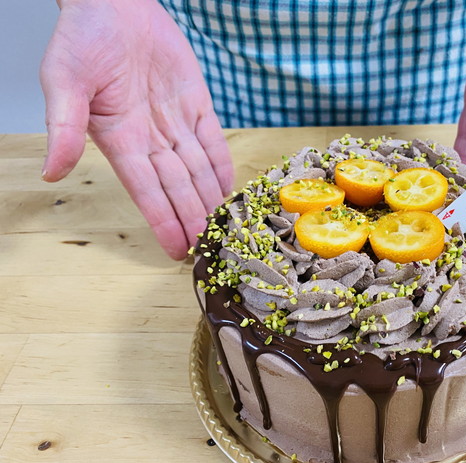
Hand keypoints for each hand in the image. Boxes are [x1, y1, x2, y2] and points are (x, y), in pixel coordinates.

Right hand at [41, 0, 233, 258]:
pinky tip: (231, 190)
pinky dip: (223, 166)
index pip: (146, 192)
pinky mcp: (197, 104)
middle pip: (178, 188)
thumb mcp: (64, 81)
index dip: (164, 221)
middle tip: (211, 250)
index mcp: (120, 141)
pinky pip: (213, 142)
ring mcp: (175, 123)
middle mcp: (150, 139)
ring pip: (198, 171)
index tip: (178, 251)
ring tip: (226, 229)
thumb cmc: (82, 39)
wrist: (113, 3)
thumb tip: (50, 171)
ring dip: (211, 200)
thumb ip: (62, 127)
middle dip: (194, 219)